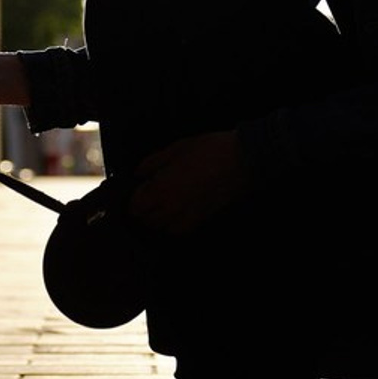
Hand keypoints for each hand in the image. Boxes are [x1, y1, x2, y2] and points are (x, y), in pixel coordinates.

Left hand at [130, 130, 249, 235]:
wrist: (244, 160)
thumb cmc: (210, 149)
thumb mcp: (177, 148)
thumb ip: (153, 162)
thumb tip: (139, 173)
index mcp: (161, 187)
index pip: (135, 206)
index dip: (134, 198)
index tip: (138, 189)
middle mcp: (171, 207)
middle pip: (146, 221)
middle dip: (143, 210)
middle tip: (148, 196)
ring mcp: (187, 216)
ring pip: (162, 229)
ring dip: (158, 219)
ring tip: (161, 205)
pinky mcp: (202, 219)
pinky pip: (180, 231)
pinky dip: (174, 225)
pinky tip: (177, 212)